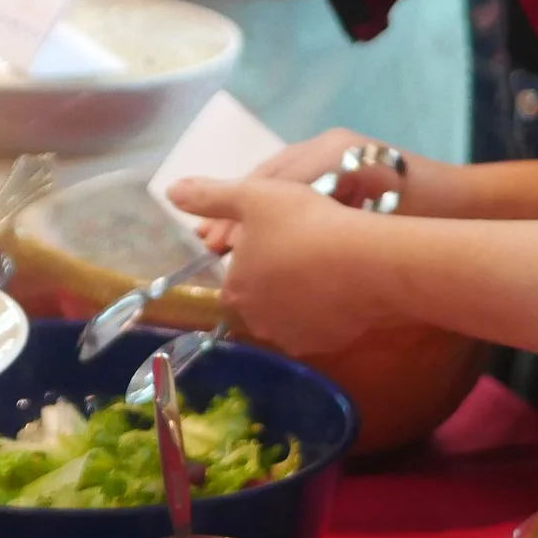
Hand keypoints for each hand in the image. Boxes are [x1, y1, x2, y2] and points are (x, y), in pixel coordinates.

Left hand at [163, 176, 395, 357]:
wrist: (368, 260)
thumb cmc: (305, 223)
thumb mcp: (253, 196)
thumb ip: (210, 195)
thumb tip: (170, 191)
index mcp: (235, 290)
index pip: (236, 274)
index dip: (255, 252)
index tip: (278, 235)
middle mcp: (258, 323)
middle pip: (261, 296)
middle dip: (276, 277)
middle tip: (303, 247)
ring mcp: (294, 339)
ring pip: (290, 312)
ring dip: (300, 294)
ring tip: (326, 263)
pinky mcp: (327, 345)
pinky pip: (320, 325)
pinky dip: (326, 309)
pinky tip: (342, 284)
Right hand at [184, 130, 446, 252]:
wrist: (464, 202)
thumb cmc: (426, 213)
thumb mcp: (377, 220)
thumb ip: (327, 223)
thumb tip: (272, 236)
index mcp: (335, 152)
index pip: (275, 181)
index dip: (243, 212)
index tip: (217, 241)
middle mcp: (328, 147)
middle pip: (268, 179)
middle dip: (236, 212)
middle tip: (207, 243)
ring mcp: (332, 155)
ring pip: (276, 182)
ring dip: (249, 212)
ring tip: (219, 240)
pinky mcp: (337, 169)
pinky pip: (293, 185)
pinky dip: (271, 210)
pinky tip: (257, 237)